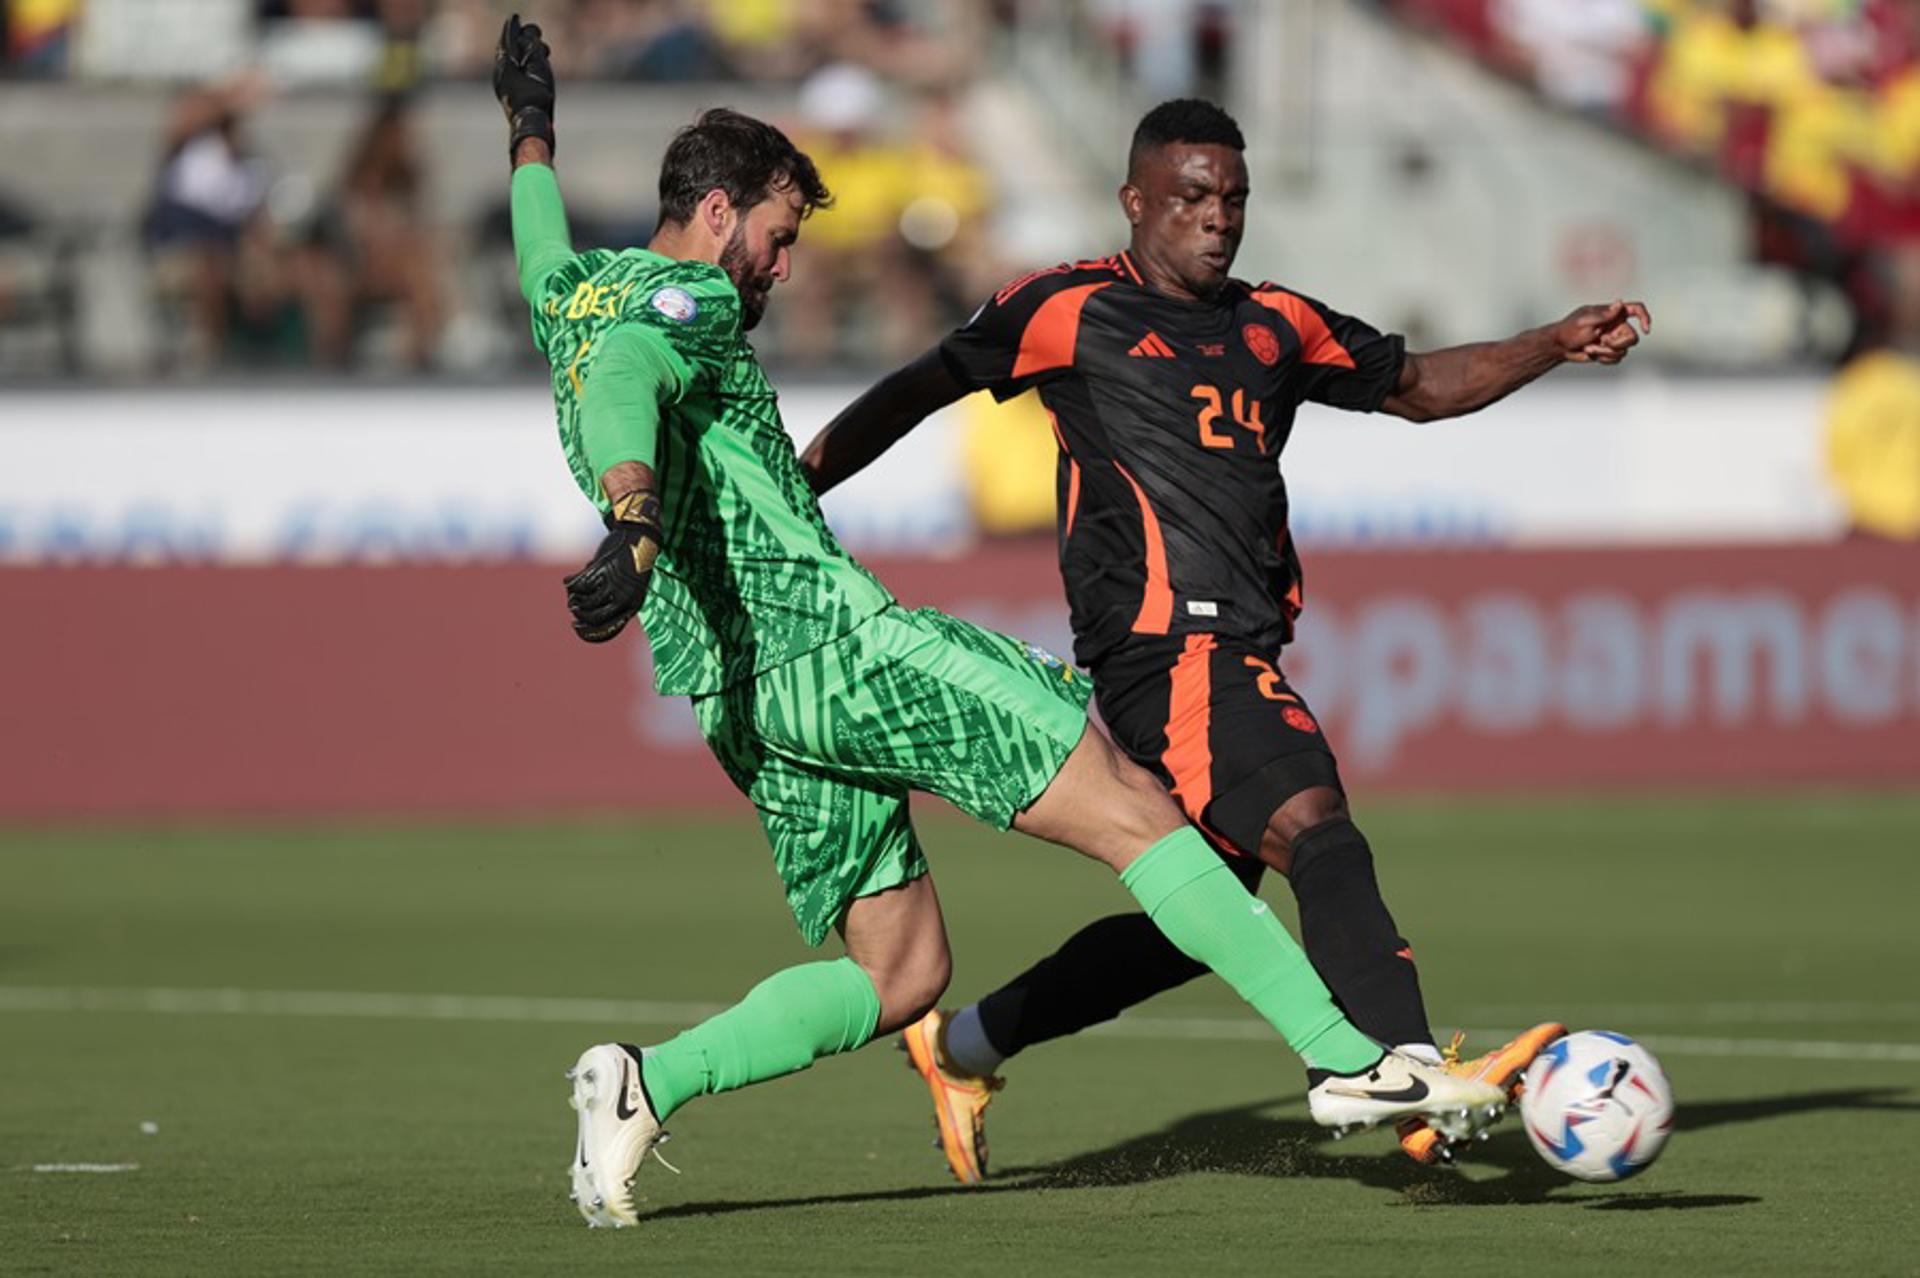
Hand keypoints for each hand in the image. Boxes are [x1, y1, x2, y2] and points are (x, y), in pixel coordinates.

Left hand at [494, 13, 555, 159]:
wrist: (531, 124)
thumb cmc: (535, 98)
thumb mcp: (538, 69)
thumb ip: (532, 50)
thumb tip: (527, 35)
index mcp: (505, 66)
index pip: (508, 41)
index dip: (512, 29)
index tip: (515, 18)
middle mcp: (501, 75)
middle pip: (507, 51)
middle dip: (518, 40)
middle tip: (528, 32)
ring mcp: (503, 86)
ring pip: (510, 63)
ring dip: (522, 54)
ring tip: (537, 50)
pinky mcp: (509, 96)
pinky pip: (510, 74)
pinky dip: (520, 66)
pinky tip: (527, 69)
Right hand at [563, 491, 662, 642]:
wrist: (640, 536)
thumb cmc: (633, 561)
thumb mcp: (629, 585)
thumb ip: (613, 599)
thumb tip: (585, 613)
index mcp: (633, 605)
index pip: (609, 629)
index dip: (589, 632)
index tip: (575, 626)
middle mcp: (625, 598)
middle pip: (594, 618)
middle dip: (580, 614)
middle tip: (573, 606)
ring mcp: (614, 585)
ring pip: (586, 602)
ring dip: (575, 598)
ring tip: (573, 592)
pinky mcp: (602, 571)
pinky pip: (580, 585)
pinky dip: (572, 583)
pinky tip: (569, 580)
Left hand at [1556, 300, 1650, 364]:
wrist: (1559, 346)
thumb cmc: (1569, 330)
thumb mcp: (1585, 321)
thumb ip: (1604, 315)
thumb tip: (1619, 303)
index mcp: (1612, 313)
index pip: (1636, 309)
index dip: (1645, 317)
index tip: (1645, 330)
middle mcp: (1616, 325)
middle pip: (1633, 337)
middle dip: (1617, 343)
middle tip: (1602, 341)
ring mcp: (1613, 339)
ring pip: (1624, 351)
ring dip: (1605, 352)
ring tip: (1589, 347)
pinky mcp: (1609, 351)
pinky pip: (1616, 359)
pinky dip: (1603, 359)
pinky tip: (1591, 353)